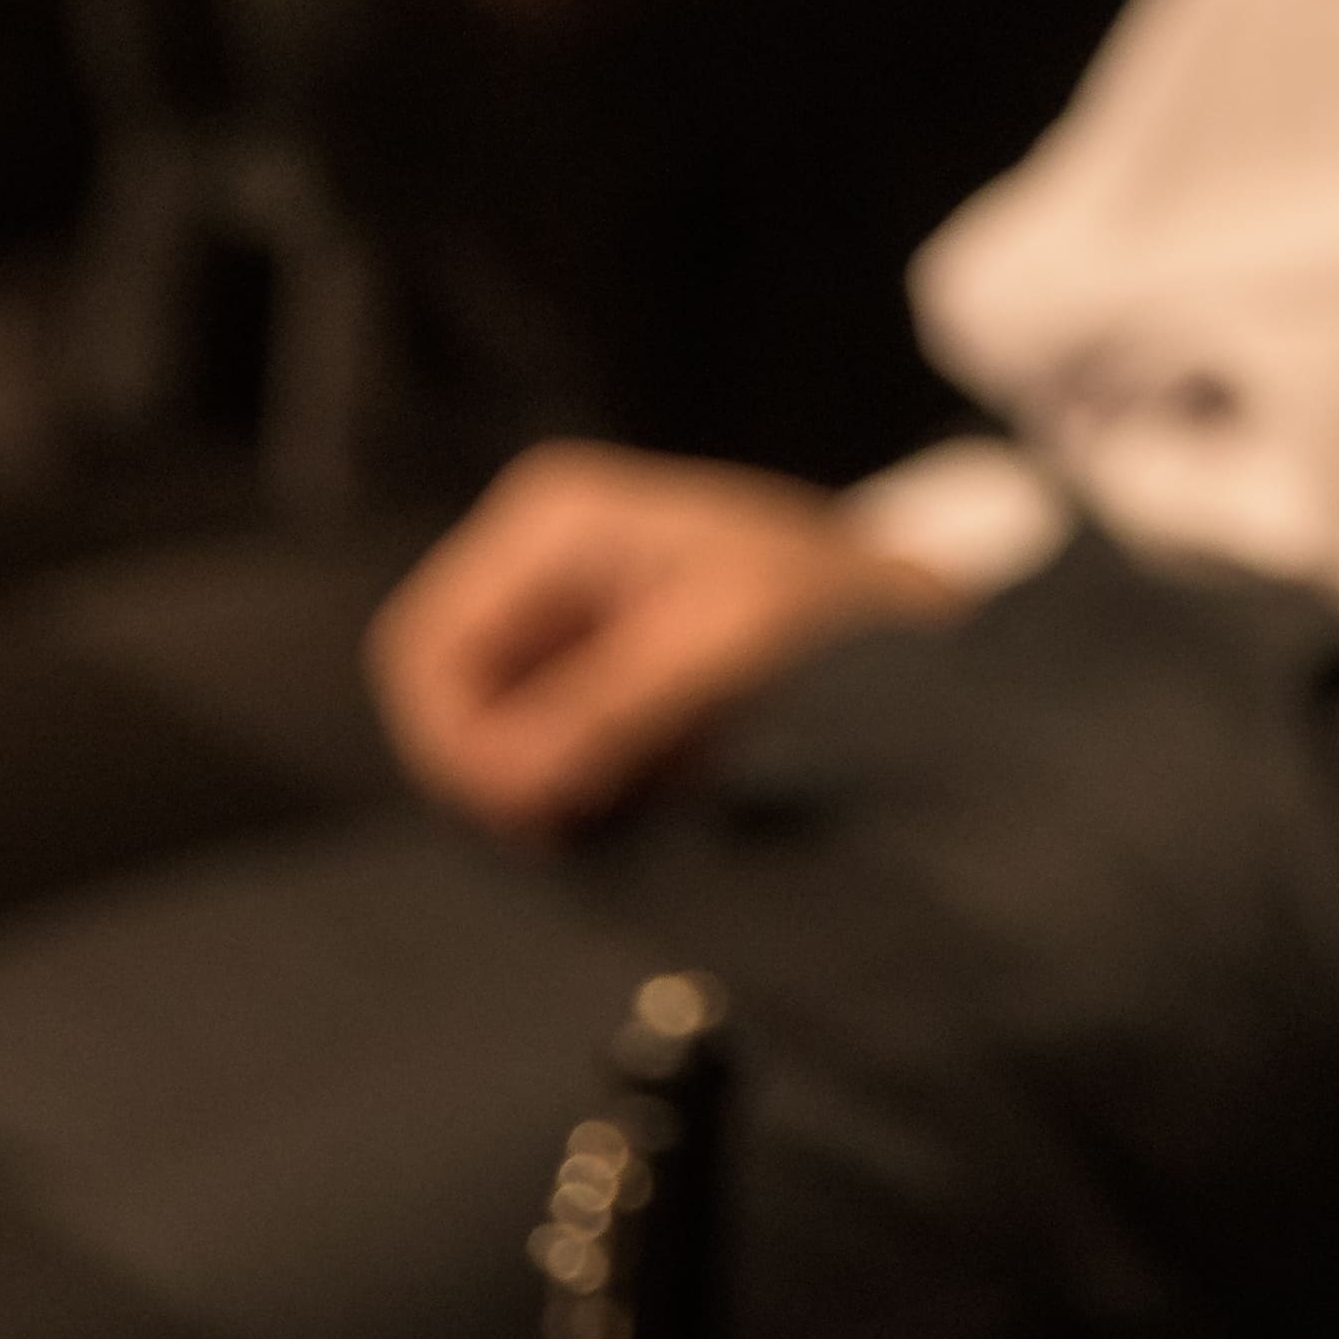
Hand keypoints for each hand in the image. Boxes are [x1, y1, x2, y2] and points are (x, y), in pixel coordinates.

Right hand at [367, 440, 970, 841]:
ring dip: (555, 776)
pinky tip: (663, 773)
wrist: (909, 622)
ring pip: (494, 731)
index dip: (456, 743)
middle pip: (452, 696)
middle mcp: (540, 556)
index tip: (526, 810)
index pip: (429, 649)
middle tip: (582, 818)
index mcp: (551, 520)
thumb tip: (505, 784)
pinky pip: (545, 745)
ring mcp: (563, 611)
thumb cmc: (825, 608)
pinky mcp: (592, 666)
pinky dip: (591, 775)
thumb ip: (604, 712)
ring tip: (649, 779)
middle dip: (507, 767)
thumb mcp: (717, 648)